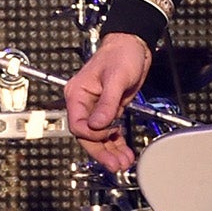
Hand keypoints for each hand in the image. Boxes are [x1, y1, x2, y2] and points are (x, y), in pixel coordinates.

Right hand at [65, 32, 153, 172]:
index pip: (78, 124)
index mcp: (78, 93)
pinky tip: (124, 153)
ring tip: (123, 163)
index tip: (109, 132)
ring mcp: (96, 108)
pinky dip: (116, 143)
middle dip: (101, 151)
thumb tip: (98, 125)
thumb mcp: (116, 78)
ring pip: (98, 137)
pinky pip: (108, 131)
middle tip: (116, 165)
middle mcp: (84, 103)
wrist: (133, 45)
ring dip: (110, 151)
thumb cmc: (121, 54)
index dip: (93, 134)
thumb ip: (107, 102)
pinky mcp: (109, 110)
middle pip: (87, 136)